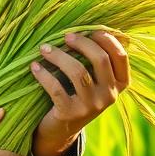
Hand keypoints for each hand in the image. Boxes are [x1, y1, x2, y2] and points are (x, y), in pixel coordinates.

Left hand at [30, 30, 129, 155]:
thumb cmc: (77, 93)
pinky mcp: (70, 114)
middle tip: (65, 36)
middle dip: (82, 43)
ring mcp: (91, 106)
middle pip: (100, 60)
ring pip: (77, 72)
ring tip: (44, 48)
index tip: (89, 29)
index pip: (120, 56)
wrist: (61, 129)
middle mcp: (110, 96)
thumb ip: (97, 58)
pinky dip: (43, 74)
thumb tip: (94, 26)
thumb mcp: (94, 79)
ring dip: (59, 56)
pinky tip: (34, 66)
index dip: (106, 39)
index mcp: (120, 84)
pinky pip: (56, 88)